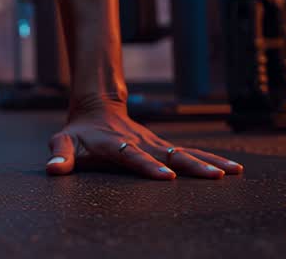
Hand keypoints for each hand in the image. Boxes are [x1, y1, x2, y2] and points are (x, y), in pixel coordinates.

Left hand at [44, 95, 244, 179]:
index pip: (133, 157)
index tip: (167, 177)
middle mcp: (139, 143)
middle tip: (213, 177)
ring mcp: (153, 143)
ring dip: (208, 162)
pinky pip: (189, 152)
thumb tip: (53, 171)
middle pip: (168, 154)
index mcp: (115, 144)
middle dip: (191, 166)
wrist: (96, 107)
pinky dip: (211, 160)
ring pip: (184, 152)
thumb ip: (59, 156)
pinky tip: (232, 169)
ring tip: (232, 173)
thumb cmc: (78, 132)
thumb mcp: (63, 142)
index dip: (148, 166)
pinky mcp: (162, 146)